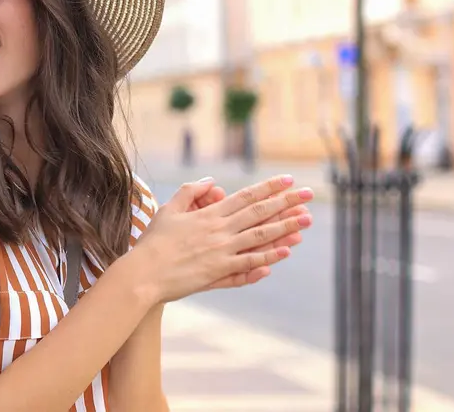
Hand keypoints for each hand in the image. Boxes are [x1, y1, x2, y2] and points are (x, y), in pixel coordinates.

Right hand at [132, 176, 313, 303]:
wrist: (143, 273)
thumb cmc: (153, 241)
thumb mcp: (168, 209)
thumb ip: (190, 191)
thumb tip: (211, 180)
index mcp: (208, 214)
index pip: (245, 196)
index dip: (269, 187)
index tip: (288, 180)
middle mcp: (219, 231)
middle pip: (259, 214)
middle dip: (286, 202)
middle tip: (309, 194)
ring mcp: (221, 253)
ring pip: (260, 238)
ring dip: (285, 227)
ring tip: (306, 219)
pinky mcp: (219, 273)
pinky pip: (249, 263)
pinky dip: (268, 257)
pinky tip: (286, 251)